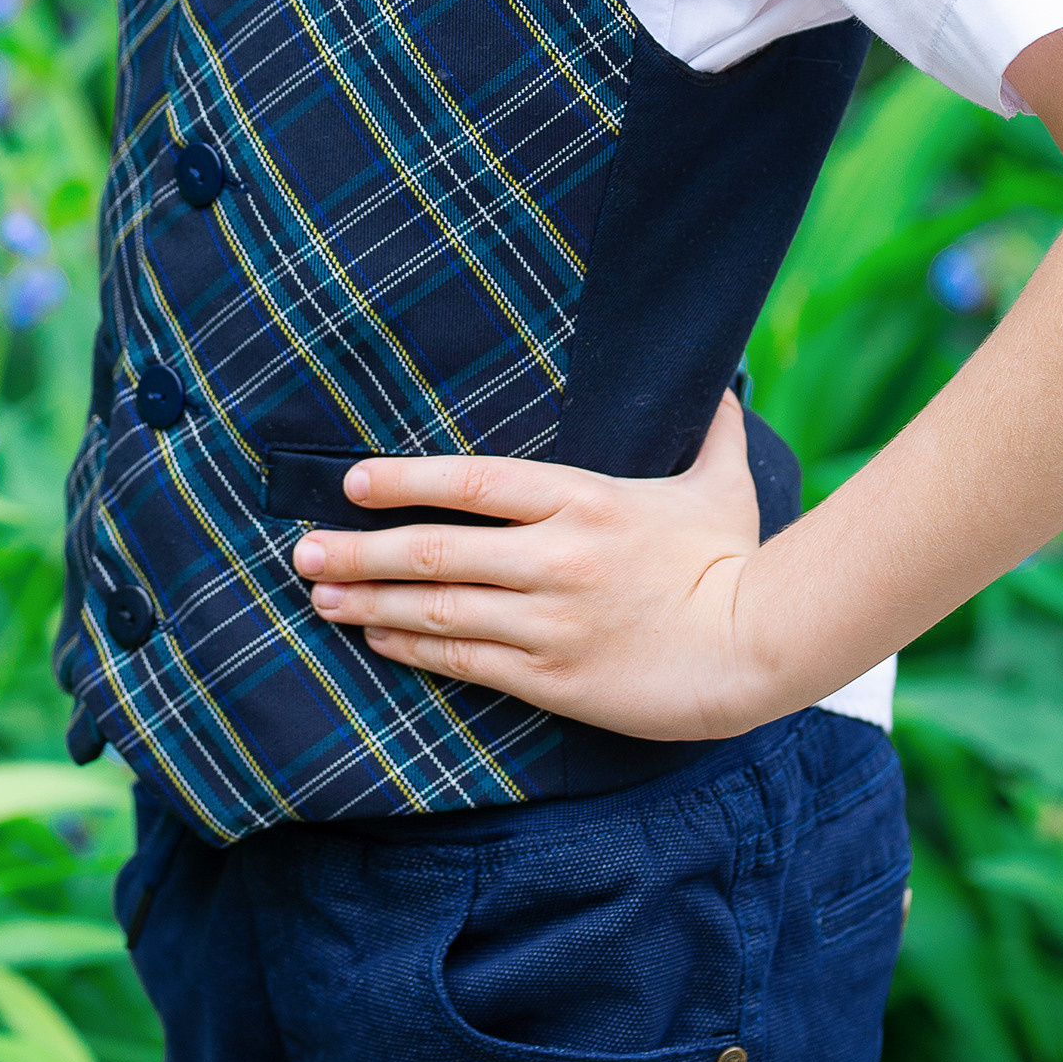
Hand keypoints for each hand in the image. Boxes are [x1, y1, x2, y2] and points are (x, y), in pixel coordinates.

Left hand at [291, 392, 771, 741]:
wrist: (760, 648)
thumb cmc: (736, 561)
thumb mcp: (721, 484)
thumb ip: (710, 429)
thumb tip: (723, 383)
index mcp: (584, 499)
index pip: (473, 481)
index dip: (406, 480)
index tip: (352, 483)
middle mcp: (556, 556)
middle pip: (434, 549)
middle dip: (359, 549)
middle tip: (302, 550)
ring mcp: (550, 622)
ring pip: (437, 609)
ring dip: (369, 601)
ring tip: (320, 594)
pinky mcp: (553, 678)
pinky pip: (465, 661)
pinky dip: (413, 647)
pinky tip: (377, 636)